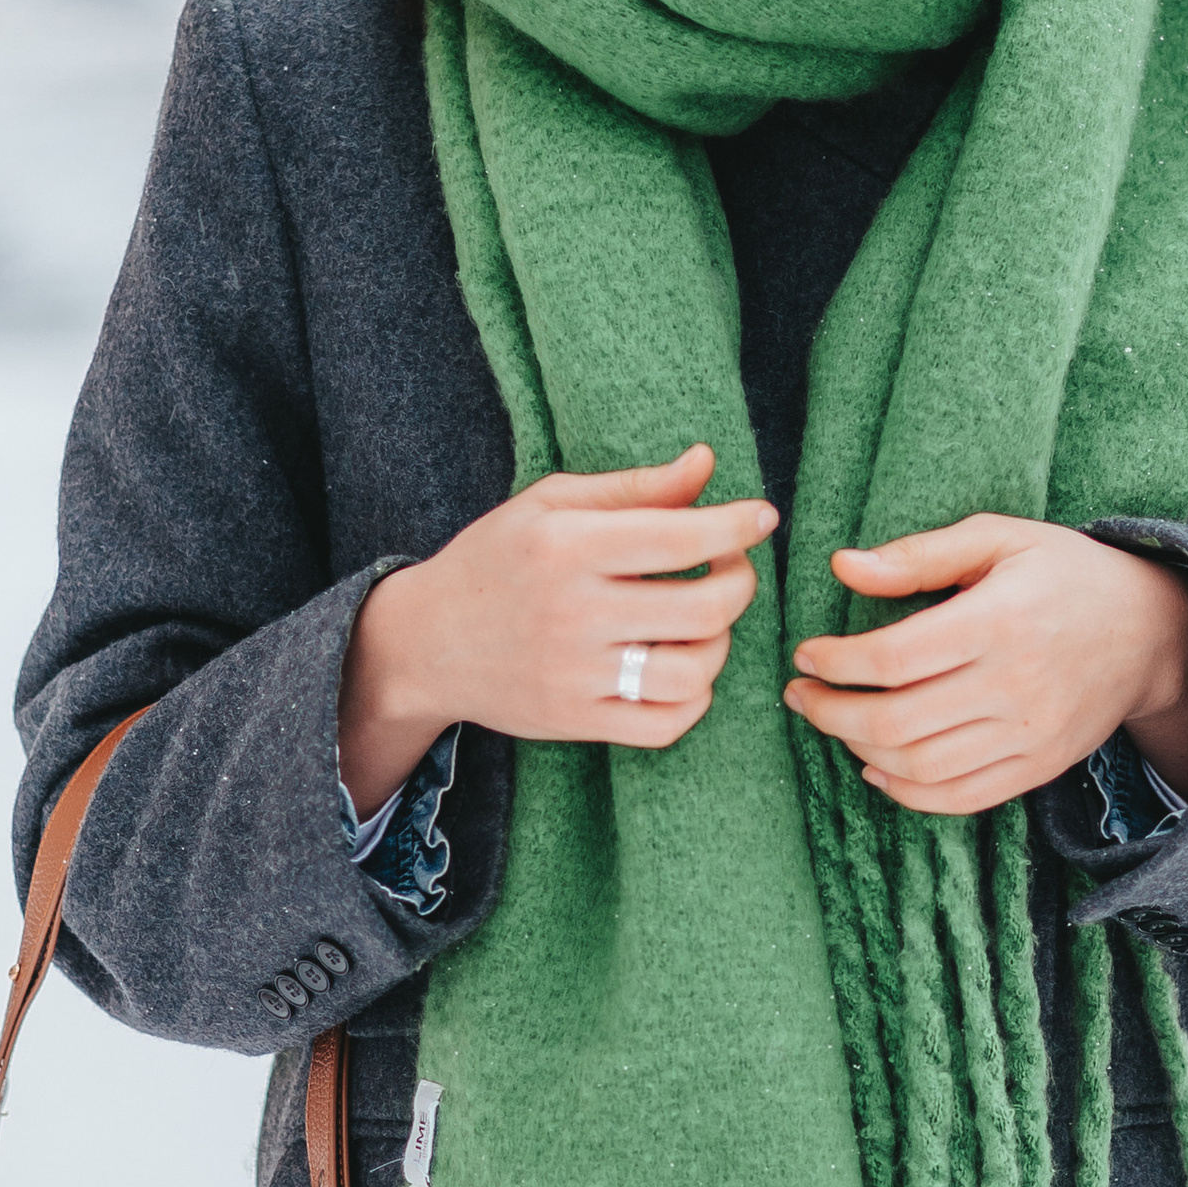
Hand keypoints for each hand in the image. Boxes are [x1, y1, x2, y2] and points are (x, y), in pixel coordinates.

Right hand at [338, 443, 774, 814]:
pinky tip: (683, 668)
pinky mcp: (575, 720)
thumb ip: (633, 487)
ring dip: (720, 644)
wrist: (425, 643)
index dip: (736, 526)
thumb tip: (706, 462)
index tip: (762, 517)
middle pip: (702, 609)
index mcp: (566, 546)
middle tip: (732, 568)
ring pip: (692, 672)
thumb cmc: (496, 559)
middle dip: (740, 583)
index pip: (680, 538)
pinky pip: (665, 724)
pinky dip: (694, 698)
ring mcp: (574, 674)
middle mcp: (572, 612)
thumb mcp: (550, 504)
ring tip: (703, 621)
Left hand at [782, 514, 1187, 816]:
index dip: (835, 662)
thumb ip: (919, 555)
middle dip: (829, 713)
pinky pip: (959, 798)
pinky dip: (906, 792)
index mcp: (999, 621)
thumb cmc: (1063, 573)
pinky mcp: (1038, 767)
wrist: (1150, 632)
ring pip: (919, 766)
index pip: (893, 658)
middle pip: (895, 721)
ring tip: (834, 722)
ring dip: (859, 750)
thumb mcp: (999, 538)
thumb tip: (842, 567)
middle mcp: (1015, 685)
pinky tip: (875, 766)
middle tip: (800, 695)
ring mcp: (1029, 735)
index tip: (806, 654)